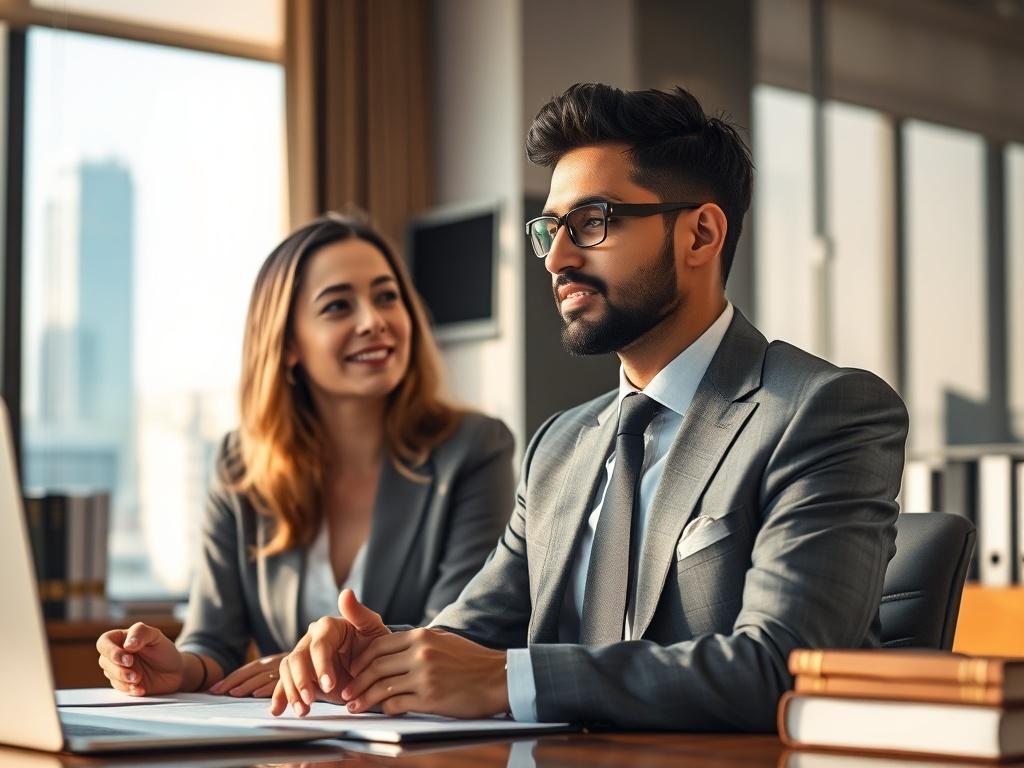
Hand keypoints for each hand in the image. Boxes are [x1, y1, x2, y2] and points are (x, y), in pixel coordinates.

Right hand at [95, 622, 184, 695]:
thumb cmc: (163, 650)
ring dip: (123, 680)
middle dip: (119, 669)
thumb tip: (127, 644)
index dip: (111, 651)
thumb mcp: (155, 636)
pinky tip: (140, 689)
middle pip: (104, 661)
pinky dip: (129, 689)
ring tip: (139, 680)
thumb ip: (141, 633)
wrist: (175, 671)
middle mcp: (116, 654)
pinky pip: (119, 688)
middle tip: (135, 674)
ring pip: (109, 675)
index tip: (128, 659)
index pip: (104, 642)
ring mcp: (118, 670)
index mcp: (121, 639)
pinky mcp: (123, 684)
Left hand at [208, 653, 285, 697]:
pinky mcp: (292, 679)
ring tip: (233, 693)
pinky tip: (257, 694)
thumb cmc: (291, 672)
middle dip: (232, 682)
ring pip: (262, 678)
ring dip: (247, 685)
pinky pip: (279, 684)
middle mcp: (272, 664)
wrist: (321, 661)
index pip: (243, 671)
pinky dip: (267, 689)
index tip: (213, 690)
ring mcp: (282, 671)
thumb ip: (259, 678)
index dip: (228, 680)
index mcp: (266, 663)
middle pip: (250, 672)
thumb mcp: (275, 670)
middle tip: (218, 692)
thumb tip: (234, 691)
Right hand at [270, 589, 389, 716]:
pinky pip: (284, 683)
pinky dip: (280, 697)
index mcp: (327, 627)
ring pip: (287, 671)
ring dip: (292, 692)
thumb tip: (346, 593)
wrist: (372, 665)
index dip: (321, 665)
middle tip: (310, 701)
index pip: (319, 645)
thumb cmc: (374, 644)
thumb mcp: (372, 629)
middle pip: (297, 658)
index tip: (328, 684)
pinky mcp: (301, 675)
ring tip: (303, 711)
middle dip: (302, 681)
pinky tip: (278, 710)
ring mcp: (304, 657)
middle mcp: (311, 640)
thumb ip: (359, 613)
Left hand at [341, 627, 508, 717]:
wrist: (498, 678)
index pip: (379, 645)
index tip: (353, 671)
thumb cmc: (472, 661)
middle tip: (346, 693)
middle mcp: (420, 653)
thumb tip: (396, 648)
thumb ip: (419, 642)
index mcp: (422, 636)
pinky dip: (384, 709)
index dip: (361, 660)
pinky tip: (380, 713)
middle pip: (375, 666)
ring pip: (381, 687)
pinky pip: (396, 704)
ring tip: (354, 707)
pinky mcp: (430, 698)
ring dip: (364, 698)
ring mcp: (425, 676)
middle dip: (356, 681)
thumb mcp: (444, 640)